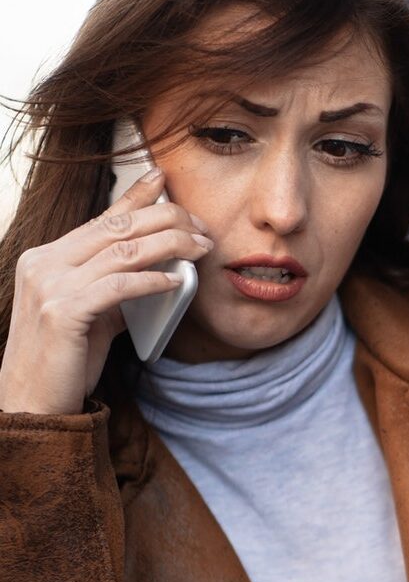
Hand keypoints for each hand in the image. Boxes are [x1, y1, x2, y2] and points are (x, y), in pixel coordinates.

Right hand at [0, 170, 212, 414]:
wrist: (32, 402)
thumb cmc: (65, 360)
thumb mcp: (91, 315)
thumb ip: (113, 289)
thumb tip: (155, 272)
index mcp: (47, 258)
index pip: (100, 219)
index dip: (134, 195)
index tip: (162, 178)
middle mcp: (44, 263)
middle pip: (116, 226)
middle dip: (166, 219)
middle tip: (202, 224)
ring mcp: (50, 286)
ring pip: (122, 250)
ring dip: (170, 245)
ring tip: (201, 247)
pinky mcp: (63, 312)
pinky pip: (119, 286)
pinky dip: (153, 279)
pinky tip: (177, 280)